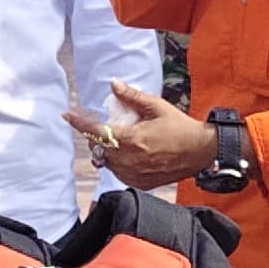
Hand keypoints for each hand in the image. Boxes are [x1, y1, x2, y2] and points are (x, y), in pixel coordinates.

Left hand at [68, 78, 211, 189]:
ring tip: (122, 140)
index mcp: (133, 139)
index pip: (97, 132)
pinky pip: (119, 173)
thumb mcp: (157, 106)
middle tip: (107, 126)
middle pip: (99, 148)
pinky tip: (129, 154)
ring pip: (107, 162)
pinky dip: (118, 163)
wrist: (200, 152)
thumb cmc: (180, 127)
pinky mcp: (140, 183)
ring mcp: (135, 174)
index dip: (80, 123)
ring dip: (107, 150)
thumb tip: (113, 84)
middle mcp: (131, 160)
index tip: (68, 115)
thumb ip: (132, 96)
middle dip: (97, 136)